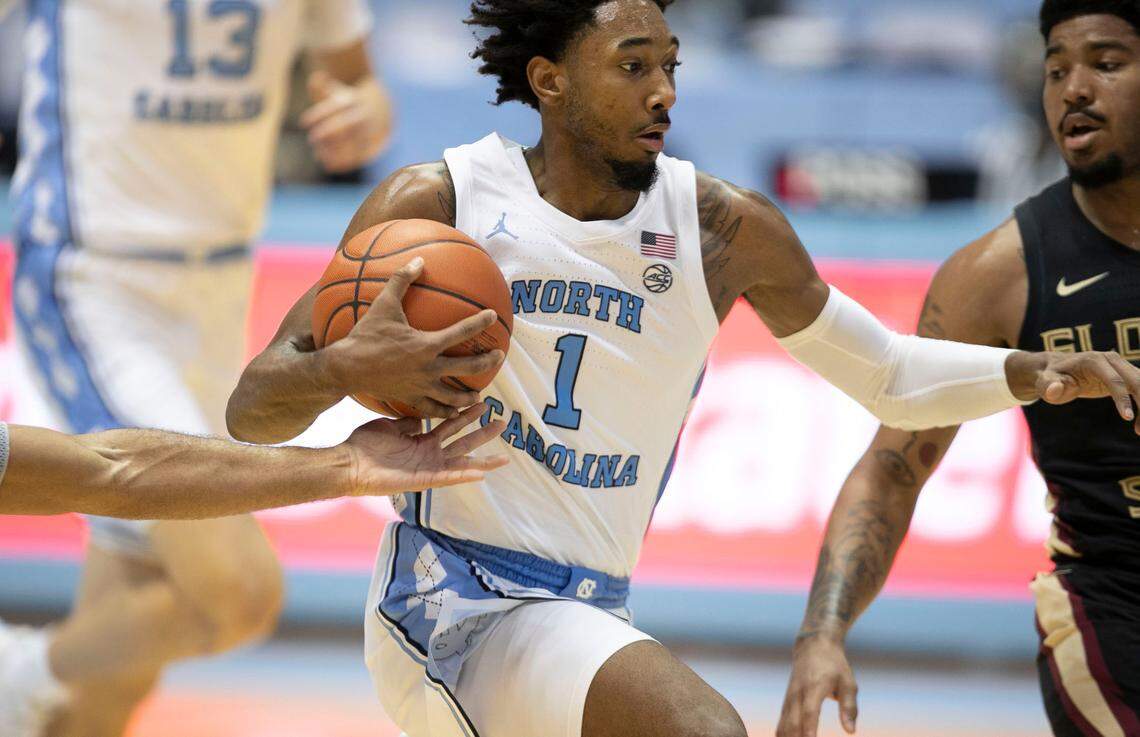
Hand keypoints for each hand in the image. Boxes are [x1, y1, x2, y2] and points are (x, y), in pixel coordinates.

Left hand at [300, 70, 392, 172]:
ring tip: (318, 153)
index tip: (303, 122)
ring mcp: (366, 133)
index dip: (318, 115)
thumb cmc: (342, 103)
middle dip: (329, 132)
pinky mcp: (366, 147)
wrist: (374, 112)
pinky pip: (357, 156)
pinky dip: (342, 162)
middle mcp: (361, 117)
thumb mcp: (332, 91)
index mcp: (351, 101)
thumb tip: (317, 77)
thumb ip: (321, 86)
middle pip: (347, 125)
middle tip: (311, 138)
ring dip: (335, 149)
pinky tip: (327, 164)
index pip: (335, 107)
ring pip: (354, 142)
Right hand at [321, 257, 506, 418]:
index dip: (480, 323)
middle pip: (467, 368)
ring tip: (479, 397)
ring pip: (453, 397)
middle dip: (487, 362)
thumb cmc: (364, 335)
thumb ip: (402, 280)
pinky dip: (444, 413)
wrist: (345, 368)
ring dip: (469, 397)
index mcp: (426, 345)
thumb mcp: (383, 304)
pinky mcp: (410, 399)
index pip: (461, 332)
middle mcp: (428, 368)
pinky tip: (451, 414)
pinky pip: (432, 410)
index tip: (493, 316)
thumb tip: (419, 259)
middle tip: (499, 356)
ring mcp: (420, 387)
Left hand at [343, 403, 507, 494]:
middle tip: (503, 423)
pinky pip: (447, 478)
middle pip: (463, 442)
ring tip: (505, 457)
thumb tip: (419, 417)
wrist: (350, 463)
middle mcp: (429, 456)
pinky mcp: (423, 480)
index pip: (451, 426)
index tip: (482, 403)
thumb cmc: (365, 446)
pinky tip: (481, 474)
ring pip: (462, 463)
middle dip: (483, 433)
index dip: (466, 415)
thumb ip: (406, 422)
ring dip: (483, 460)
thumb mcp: (390, 426)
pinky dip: (464, 476)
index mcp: (422, 442)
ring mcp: (428, 469)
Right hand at [777, 634, 858, 736]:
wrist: (812, 646)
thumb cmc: (835, 665)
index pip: (809, 711)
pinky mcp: (786, 701)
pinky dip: (783, 735)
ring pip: (783, 724)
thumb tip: (851, 731)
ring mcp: (789, 697)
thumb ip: (849, 707)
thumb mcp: (848, 683)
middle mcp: (798, 693)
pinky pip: (781, 722)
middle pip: (792, 721)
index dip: (809, 727)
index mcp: (814, 687)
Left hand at [1006, 350, 1139, 431]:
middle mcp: (1112, 359)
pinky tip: (1138, 425)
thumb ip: (1049, 386)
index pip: (1114, 380)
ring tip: (1139, 431)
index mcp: (1094, 360)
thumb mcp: (1046, 382)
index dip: (1122, 399)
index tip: (1127, 418)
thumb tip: (1055, 390)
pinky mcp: (1125, 375)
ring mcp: (1121, 366)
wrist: (1058, 368)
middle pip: (1136, 381)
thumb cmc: (1052, 377)